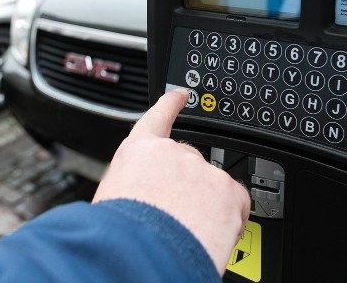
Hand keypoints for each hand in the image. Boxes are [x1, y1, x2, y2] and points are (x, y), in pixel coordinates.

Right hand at [93, 88, 250, 274]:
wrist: (139, 252)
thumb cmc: (119, 233)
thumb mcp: (111, 199)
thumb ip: (133, 187)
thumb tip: (141, 199)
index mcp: (138, 153)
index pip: (157, 118)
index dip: (170, 104)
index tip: (181, 94)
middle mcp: (172, 154)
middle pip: (188, 167)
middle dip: (186, 190)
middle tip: (174, 219)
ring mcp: (202, 171)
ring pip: (211, 190)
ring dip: (204, 210)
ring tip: (186, 235)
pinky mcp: (227, 191)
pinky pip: (235, 207)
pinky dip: (227, 222)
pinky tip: (209, 236)